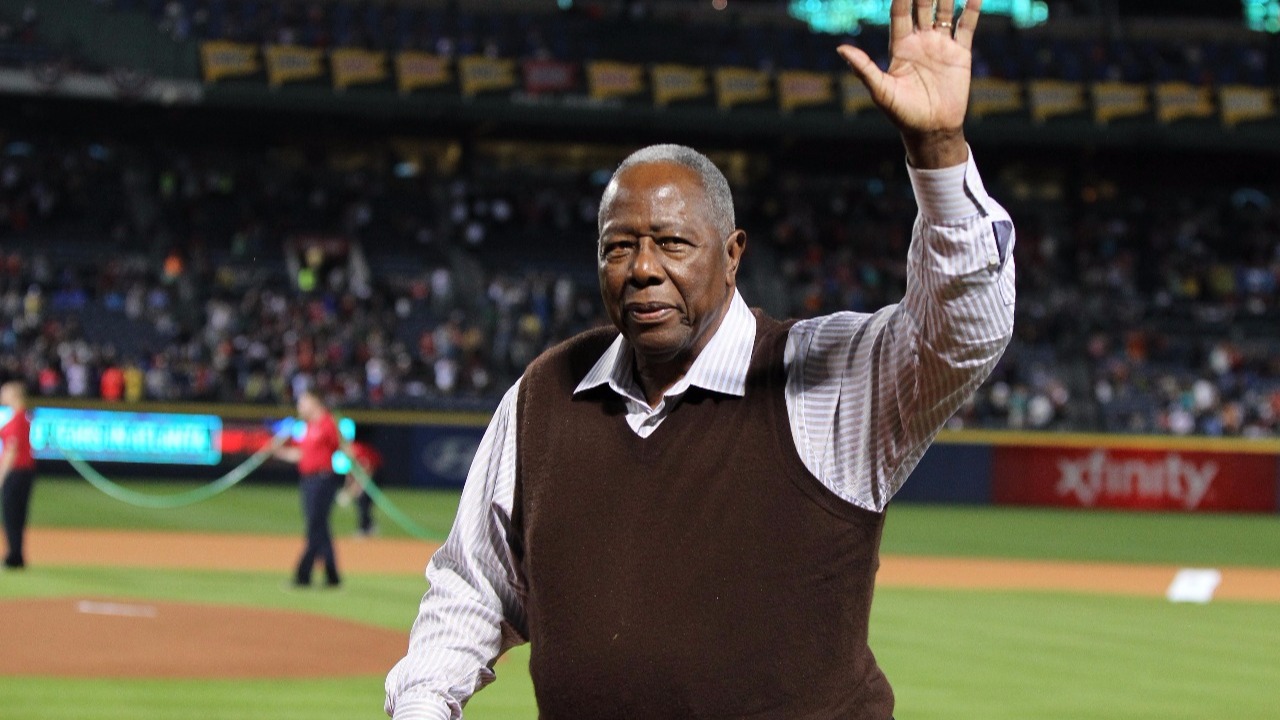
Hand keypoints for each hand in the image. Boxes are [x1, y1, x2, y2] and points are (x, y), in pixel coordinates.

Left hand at [837, 0, 980, 167]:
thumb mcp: (881, 91)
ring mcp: (940, 45)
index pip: (899, 13)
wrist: (932, 130)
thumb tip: (841, 48)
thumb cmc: (902, 114)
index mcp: (900, 47)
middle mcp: (920, 41)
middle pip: (922, 6)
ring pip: (944, 11)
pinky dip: (971, 10)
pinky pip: (966, 26)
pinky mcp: (960, 53)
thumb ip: (864, 68)